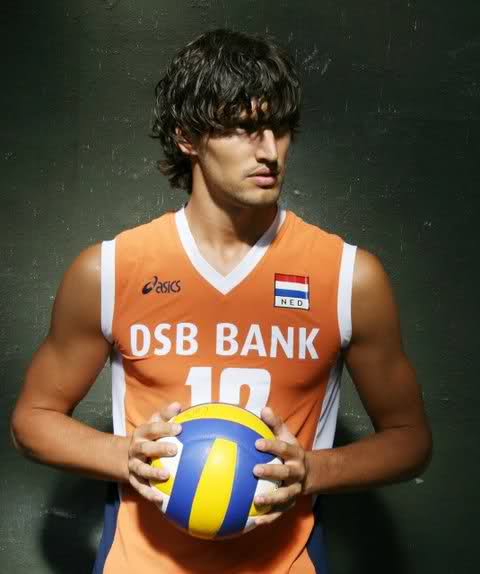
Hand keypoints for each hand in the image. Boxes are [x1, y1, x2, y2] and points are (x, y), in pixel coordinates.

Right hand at [127, 401, 181, 506]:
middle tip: (175, 450)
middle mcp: (135, 449)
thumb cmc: (148, 438)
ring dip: (153, 473)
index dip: (165, 427)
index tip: (180, 428)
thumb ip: (165, 415)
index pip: (152, 428)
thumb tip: (179, 404)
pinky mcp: (134, 480)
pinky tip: (161, 500)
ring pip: (141, 470)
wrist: (126, 456)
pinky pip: (141, 488)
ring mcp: (134, 466)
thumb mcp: (153, 424)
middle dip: (159, 449)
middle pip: (145, 449)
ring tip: (167, 475)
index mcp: (141, 434)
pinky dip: (150, 494)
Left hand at [253, 407, 307, 525]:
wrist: (309, 473)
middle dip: (271, 472)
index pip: (284, 449)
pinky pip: (279, 512)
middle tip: (255, 470)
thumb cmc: (290, 451)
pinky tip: (254, 521)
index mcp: (295, 454)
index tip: (257, 443)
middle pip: (286, 472)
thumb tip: (263, 409)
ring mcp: (294, 489)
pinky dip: (268, 518)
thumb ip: (275, 423)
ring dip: (271, 499)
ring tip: (256, 501)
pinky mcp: (290, 503)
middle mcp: (296, 472)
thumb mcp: (286, 436)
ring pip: (284, 495)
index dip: (272, 445)